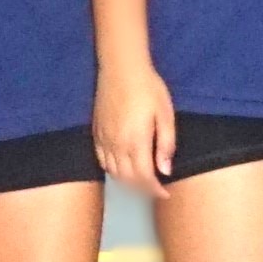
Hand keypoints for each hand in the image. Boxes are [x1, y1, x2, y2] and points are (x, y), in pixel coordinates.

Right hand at [96, 66, 177, 199]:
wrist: (120, 68)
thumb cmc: (148, 88)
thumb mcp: (165, 114)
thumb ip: (165, 144)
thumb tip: (165, 171)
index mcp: (136, 141)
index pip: (144, 177)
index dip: (155, 190)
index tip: (165, 193)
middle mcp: (117, 145)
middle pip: (127, 179)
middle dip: (142, 189)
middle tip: (155, 188)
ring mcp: (104, 140)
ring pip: (113, 173)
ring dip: (127, 182)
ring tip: (141, 180)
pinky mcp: (96, 133)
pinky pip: (101, 161)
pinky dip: (112, 170)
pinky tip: (122, 167)